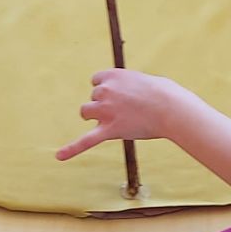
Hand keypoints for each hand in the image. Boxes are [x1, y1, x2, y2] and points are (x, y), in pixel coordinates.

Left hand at [57, 67, 184, 160]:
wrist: (171, 108)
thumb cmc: (164, 93)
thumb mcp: (142, 80)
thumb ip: (127, 86)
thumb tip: (127, 95)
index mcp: (112, 75)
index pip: (96, 80)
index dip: (107, 89)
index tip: (120, 94)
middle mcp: (105, 90)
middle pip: (92, 97)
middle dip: (104, 104)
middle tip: (126, 109)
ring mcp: (105, 111)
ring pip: (85, 112)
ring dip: (96, 117)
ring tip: (114, 121)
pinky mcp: (109, 130)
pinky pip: (86, 141)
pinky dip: (72, 149)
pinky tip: (59, 156)